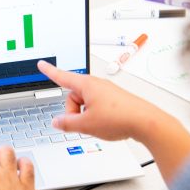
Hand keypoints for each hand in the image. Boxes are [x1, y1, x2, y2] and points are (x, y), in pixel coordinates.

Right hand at [38, 60, 164, 142]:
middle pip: (73, 97)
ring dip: (85, 115)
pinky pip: (96, 106)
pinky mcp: (114, 99)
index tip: (42, 64)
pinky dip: (96, 116)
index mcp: (87, 85)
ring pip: (85, 103)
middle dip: (74, 111)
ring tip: (98, 125)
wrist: (146, 122)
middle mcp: (96, 85)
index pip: (62, 77)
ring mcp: (106, 92)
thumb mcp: (86, 124)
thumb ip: (67, 123)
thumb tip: (57, 121)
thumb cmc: (120, 118)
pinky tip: (106, 124)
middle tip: (83, 123)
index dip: (50, 71)